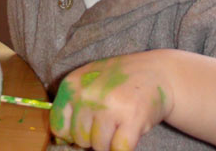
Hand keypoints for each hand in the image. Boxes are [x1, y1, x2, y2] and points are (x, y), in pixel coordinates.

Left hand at [50, 51, 173, 150]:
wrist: (157, 72)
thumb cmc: (118, 79)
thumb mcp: (88, 81)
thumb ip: (71, 105)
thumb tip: (60, 138)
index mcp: (72, 84)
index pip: (58, 125)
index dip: (71, 133)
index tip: (84, 129)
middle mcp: (87, 94)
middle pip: (79, 138)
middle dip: (93, 137)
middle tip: (108, 122)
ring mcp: (109, 106)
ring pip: (99, 146)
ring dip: (110, 142)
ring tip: (119, 123)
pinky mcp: (132, 118)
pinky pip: (119, 149)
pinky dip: (123, 147)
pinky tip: (129, 132)